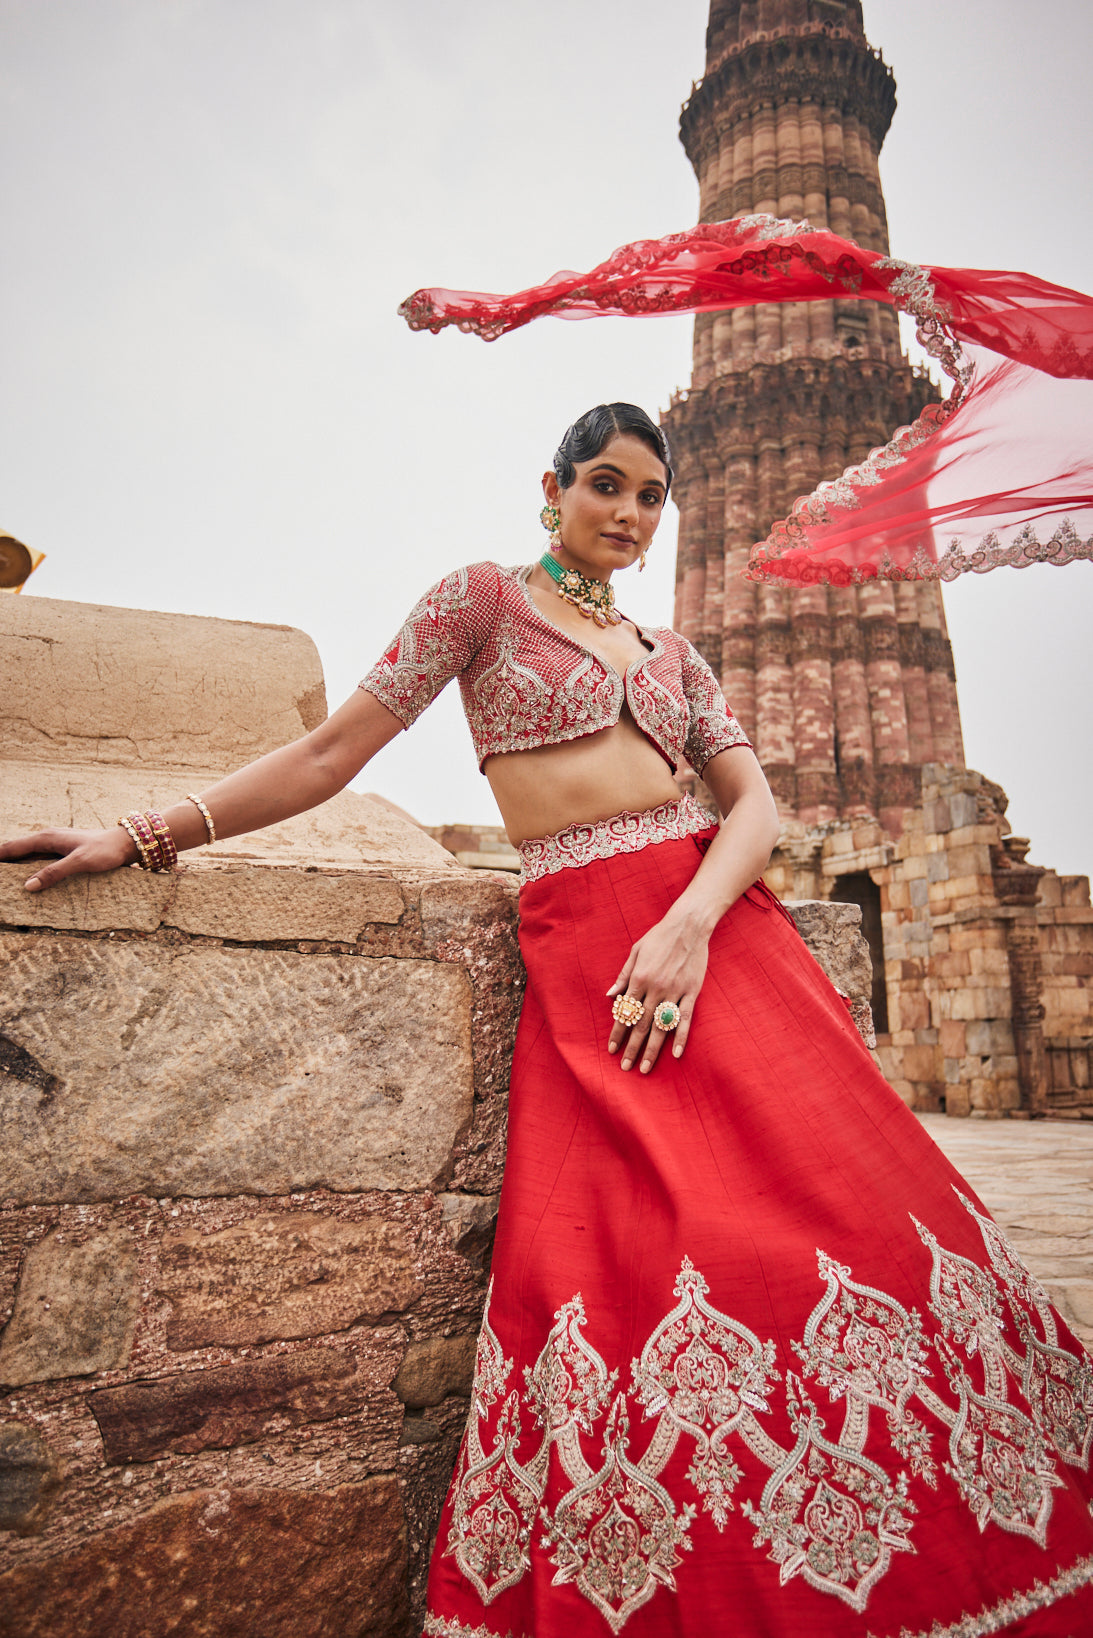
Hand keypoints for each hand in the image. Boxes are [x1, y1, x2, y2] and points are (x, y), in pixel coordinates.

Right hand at [0, 826, 136, 892]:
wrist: (125, 843)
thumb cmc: (105, 850)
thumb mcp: (79, 862)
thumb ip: (54, 872)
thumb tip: (28, 886)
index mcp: (46, 838)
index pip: (12, 847)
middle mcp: (48, 839)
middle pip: (17, 851)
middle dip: (4, 863)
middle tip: (0, 884)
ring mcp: (55, 845)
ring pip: (28, 856)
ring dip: (16, 867)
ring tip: (7, 883)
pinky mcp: (63, 853)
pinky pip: (40, 861)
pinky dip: (31, 869)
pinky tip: (30, 881)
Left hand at [605, 911, 709, 1073]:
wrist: (688, 925)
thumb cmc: (659, 937)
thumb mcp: (636, 951)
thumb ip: (623, 976)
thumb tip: (609, 996)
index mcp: (639, 979)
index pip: (625, 1012)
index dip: (617, 1033)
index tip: (612, 1049)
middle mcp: (655, 989)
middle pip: (641, 1025)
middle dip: (632, 1048)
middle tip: (625, 1067)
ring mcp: (674, 991)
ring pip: (661, 1027)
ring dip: (652, 1049)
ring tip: (645, 1067)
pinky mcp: (691, 992)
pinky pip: (685, 1019)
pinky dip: (681, 1037)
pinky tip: (676, 1053)